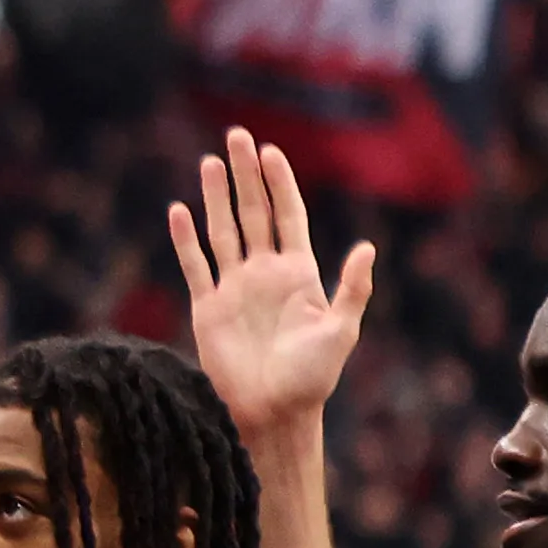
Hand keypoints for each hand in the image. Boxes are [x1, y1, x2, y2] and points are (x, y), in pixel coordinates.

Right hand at [169, 131, 374, 444]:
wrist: (274, 412)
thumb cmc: (313, 378)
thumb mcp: (341, 332)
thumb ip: (352, 290)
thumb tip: (368, 248)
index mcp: (299, 275)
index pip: (288, 217)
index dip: (280, 184)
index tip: (271, 151)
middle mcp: (265, 274)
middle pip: (254, 212)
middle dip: (245, 175)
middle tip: (237, 135)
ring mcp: (235, 287)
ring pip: (223, 230)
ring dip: (215, 197)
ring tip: (210, 161)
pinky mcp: (208, 306)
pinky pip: (195, 265)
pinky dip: (185, 239)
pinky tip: (179, 210)